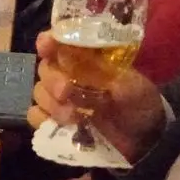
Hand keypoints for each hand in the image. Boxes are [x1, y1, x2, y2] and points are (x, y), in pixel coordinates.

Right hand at [26, 30, 166, 165]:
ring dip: (52, 104)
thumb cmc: (139, 103)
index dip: (48, 40)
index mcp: (87, 58)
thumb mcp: (131, 85)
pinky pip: (35, 115)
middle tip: (65, 92)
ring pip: (38, 92)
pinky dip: (44, 119)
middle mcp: (69, 73)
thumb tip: (83, 63)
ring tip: (75, 117)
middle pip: (45, 68)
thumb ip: (107, 74)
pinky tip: (63, 126)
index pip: (60, 41)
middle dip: (52, 79)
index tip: (46, 46)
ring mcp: (60, 97)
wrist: (144, 139)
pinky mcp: (56, 120)